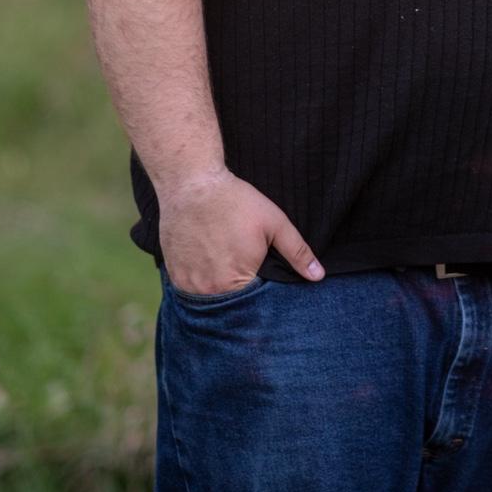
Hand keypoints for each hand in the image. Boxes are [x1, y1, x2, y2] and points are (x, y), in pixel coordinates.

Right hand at [158, 167, 324, 294]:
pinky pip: (191, 291)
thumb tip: (318, 277)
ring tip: (228, 268)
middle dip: (242, 298)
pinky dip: (202, 284)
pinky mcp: (173, 275)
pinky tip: (210, 266)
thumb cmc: (237, 202)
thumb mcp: (275, 223)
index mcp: (236, 282)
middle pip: (231, 307)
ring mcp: (188, 284)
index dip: (263, 298)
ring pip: (210, 300)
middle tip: (246, 271)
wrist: (193, 185)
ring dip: (220, 292)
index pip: (254, 307)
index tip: (265, 284)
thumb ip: (298, 252)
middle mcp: (208, 290)